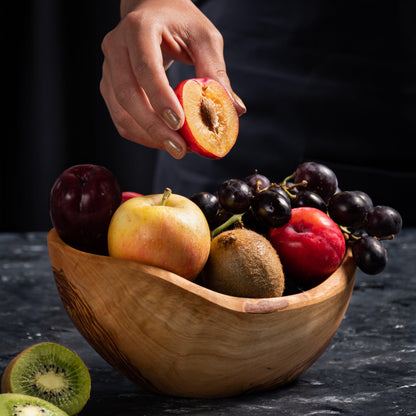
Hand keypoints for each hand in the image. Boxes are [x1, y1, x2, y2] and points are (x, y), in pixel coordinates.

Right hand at [100, 0, 245, 158]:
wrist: (152, 11)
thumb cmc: (181, 22)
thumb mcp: (204, 38)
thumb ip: (216, 72)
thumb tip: (235, 110)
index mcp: (139, 28)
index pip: (145, 67)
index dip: (160, 98)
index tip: (179, 124)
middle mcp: (116, 46)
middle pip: (127, 94)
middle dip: (154, 127)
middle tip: (179, 149)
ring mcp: (108, 67)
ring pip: (120, 110)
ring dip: (147, 135)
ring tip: (175, 148)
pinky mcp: (109, 84)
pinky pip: (120, 116)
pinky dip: (140, 134)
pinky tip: (161, 141)